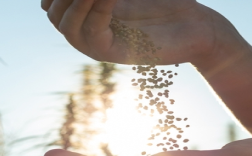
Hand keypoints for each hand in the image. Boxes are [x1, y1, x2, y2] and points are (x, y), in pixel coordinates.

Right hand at [41, 0, 236, 65]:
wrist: (199, 28)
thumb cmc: (173, 4)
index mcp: (93, 13)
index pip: (51, 4)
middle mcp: (93, 31)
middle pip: (54, 15)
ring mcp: (104, 46)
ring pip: (67, 27)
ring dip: (74, 0)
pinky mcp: (118, 55)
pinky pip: (93, 33)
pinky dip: (95, 8)